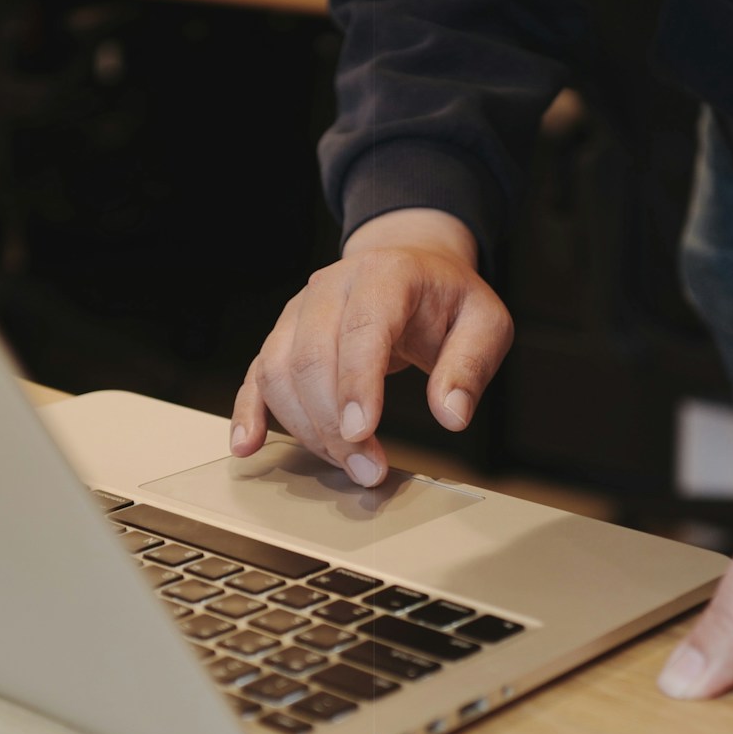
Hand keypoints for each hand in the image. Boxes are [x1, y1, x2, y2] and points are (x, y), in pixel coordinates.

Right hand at [231, 209, 511, 485]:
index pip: (361, 328)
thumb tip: (452, 415)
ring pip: (279, 370)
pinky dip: (249, 412)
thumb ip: (470, 366)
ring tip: (344, 464)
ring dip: (306, 428)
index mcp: (384, 274)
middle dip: (335, 424)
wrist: (411, 265)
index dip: (357, 384)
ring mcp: (300, 310)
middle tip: (368, 469)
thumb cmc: (446, 299)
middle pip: (312, 357)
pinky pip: (256, 373)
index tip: (363, 434)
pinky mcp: (284, 335)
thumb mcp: (484, 322)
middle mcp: (331, 286)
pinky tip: (248, 445)